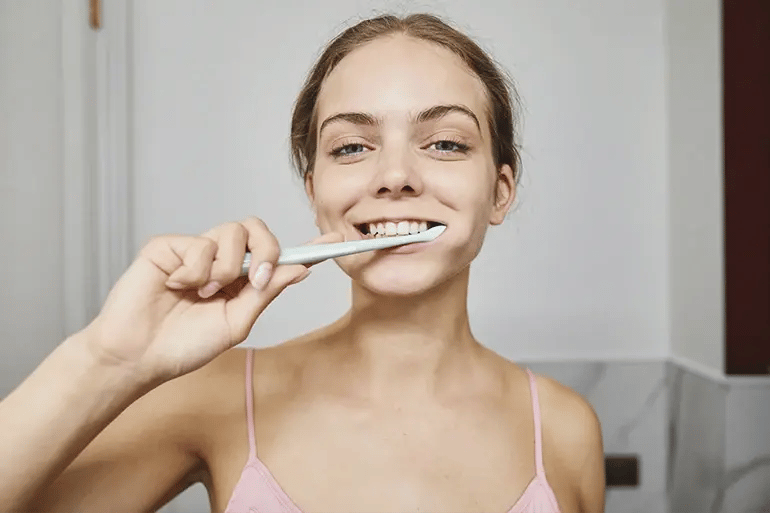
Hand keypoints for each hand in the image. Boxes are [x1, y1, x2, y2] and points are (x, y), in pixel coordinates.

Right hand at [81, 217, 342, 383]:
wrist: (138, 356)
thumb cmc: (183, 346)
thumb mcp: (236, 323)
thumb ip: (266, 292)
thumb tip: (301, 269)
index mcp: (241, 282)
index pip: (276, 257)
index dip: (304, 248)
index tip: (334, 241)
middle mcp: (221, 261)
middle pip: (257, 230)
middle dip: (264, 251)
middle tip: (254, 279)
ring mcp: (195, 251)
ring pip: (231, 232)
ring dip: (223, 269)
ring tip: (202, 294)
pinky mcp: (170, 245)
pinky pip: (199, 243)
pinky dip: (193, 271)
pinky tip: (175, 287)